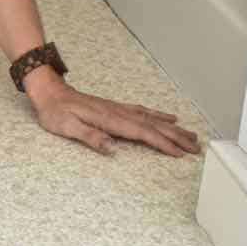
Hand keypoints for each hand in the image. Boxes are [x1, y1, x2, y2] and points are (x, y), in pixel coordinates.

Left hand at [24, 70, 200, 157]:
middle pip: (154, 126)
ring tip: (191, 136)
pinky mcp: (116, 108)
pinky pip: (145, 112)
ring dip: (173, 128)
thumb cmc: (55, 112)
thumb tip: (111, 148)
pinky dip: (160, 116)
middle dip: (176, 137)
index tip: (180, 153)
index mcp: (109, 119)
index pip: (142, 133)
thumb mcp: (66, 127)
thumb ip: (89, 136)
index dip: (163, 143)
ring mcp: (119, 109)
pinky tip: (170, 119)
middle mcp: (119, 113)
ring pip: (153, 119)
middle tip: (197, 148)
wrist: (49, 92)